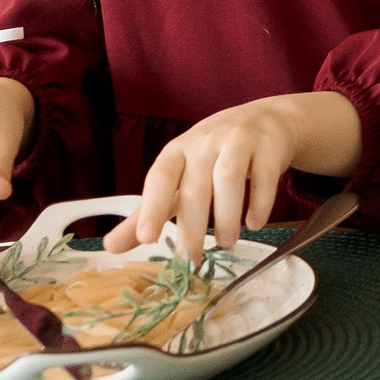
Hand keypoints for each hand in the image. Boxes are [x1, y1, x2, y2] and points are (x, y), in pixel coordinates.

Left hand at [105, 91, 360, 261]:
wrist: (264, 121)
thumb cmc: (213, 155)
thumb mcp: (179, 178)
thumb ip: (149, 212)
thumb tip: (110, 247)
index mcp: (177, 152)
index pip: (160, 177)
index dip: (152, 208)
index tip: (147, 240)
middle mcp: (205, 142)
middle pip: (195, 187)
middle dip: (193, 226)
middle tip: (193, 258)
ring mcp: (239, 140)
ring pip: (229, 179)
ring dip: (227, 217)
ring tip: (227, 242)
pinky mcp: (269, 146)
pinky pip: (264, 176)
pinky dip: (259, 204)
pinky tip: (255, 223)